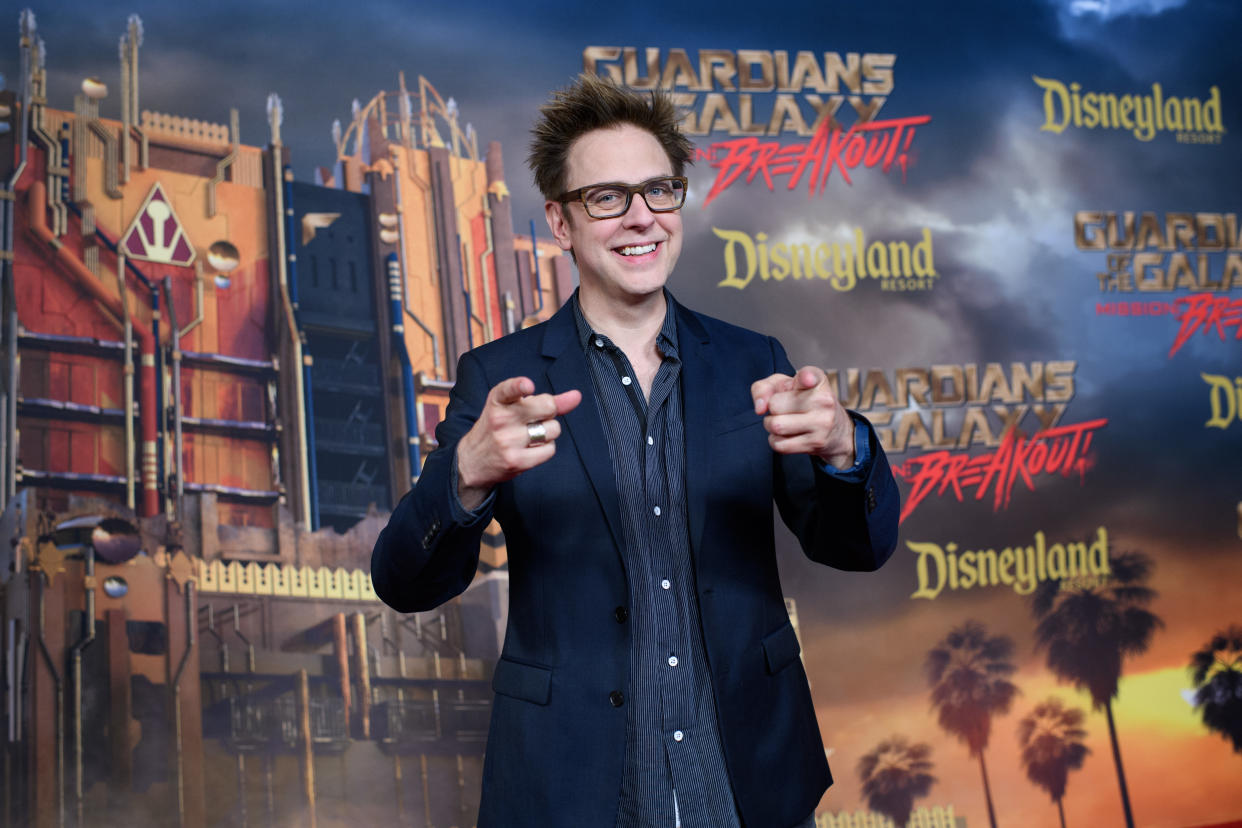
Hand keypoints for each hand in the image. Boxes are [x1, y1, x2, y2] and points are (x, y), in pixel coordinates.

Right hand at [456, 377, 581, 509]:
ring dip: (549, 432)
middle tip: (535, 418)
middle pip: (547, 407)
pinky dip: (546, 449)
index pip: (508, 389)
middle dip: (550, 412)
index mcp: (498, 401)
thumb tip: (577, 396)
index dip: (520, 386)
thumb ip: (545, 400)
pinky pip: (550, 450)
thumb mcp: (514, 407)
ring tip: (530, 435)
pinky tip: (531, 448)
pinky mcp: (516, 460)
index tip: (528, 385)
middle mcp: (501, 419)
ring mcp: (507, 441)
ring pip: (553, 429)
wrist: (473, 460)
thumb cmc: (499, 428)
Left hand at [751, 366, 854, 469]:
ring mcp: (822, 423)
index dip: (806, 378)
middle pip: (774, 405)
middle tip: (784, 409)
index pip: (809, 376)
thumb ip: (763, 388)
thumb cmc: (804, 401)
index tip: (807, 379)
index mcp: (816, 380)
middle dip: (772, 409)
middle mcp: (823, 400)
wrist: (834, 430)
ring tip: (784, 421)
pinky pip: (779, 444)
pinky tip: (789, 434)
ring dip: (771, 425)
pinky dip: (776, 440)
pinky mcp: (816, 443)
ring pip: (775, 426)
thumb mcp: (783, 385)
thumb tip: (760, 408)